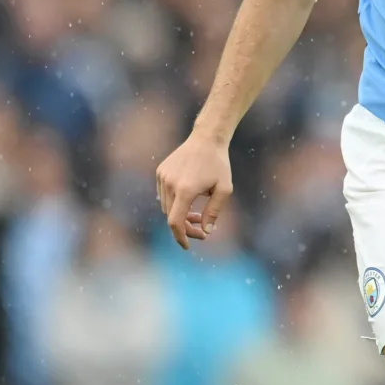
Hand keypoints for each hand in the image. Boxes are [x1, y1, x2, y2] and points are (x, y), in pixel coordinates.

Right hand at [154, 130, 234, 248]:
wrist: (207, 138)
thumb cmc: (219, 164)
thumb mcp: (224, 190)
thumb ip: (214, 212)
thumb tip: (206, 232)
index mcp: (185, 190)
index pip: (176, 222)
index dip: (180, 237)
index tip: (187, 246)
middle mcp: (170, 184)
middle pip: (172, 216)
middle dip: (186, 227)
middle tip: (203, 229)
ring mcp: (163, 177)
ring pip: (167, 207)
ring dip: (180, 215)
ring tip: (198, 215)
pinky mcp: (160, 172)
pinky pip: (164, 195)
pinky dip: (174, 203)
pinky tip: (189, 199)